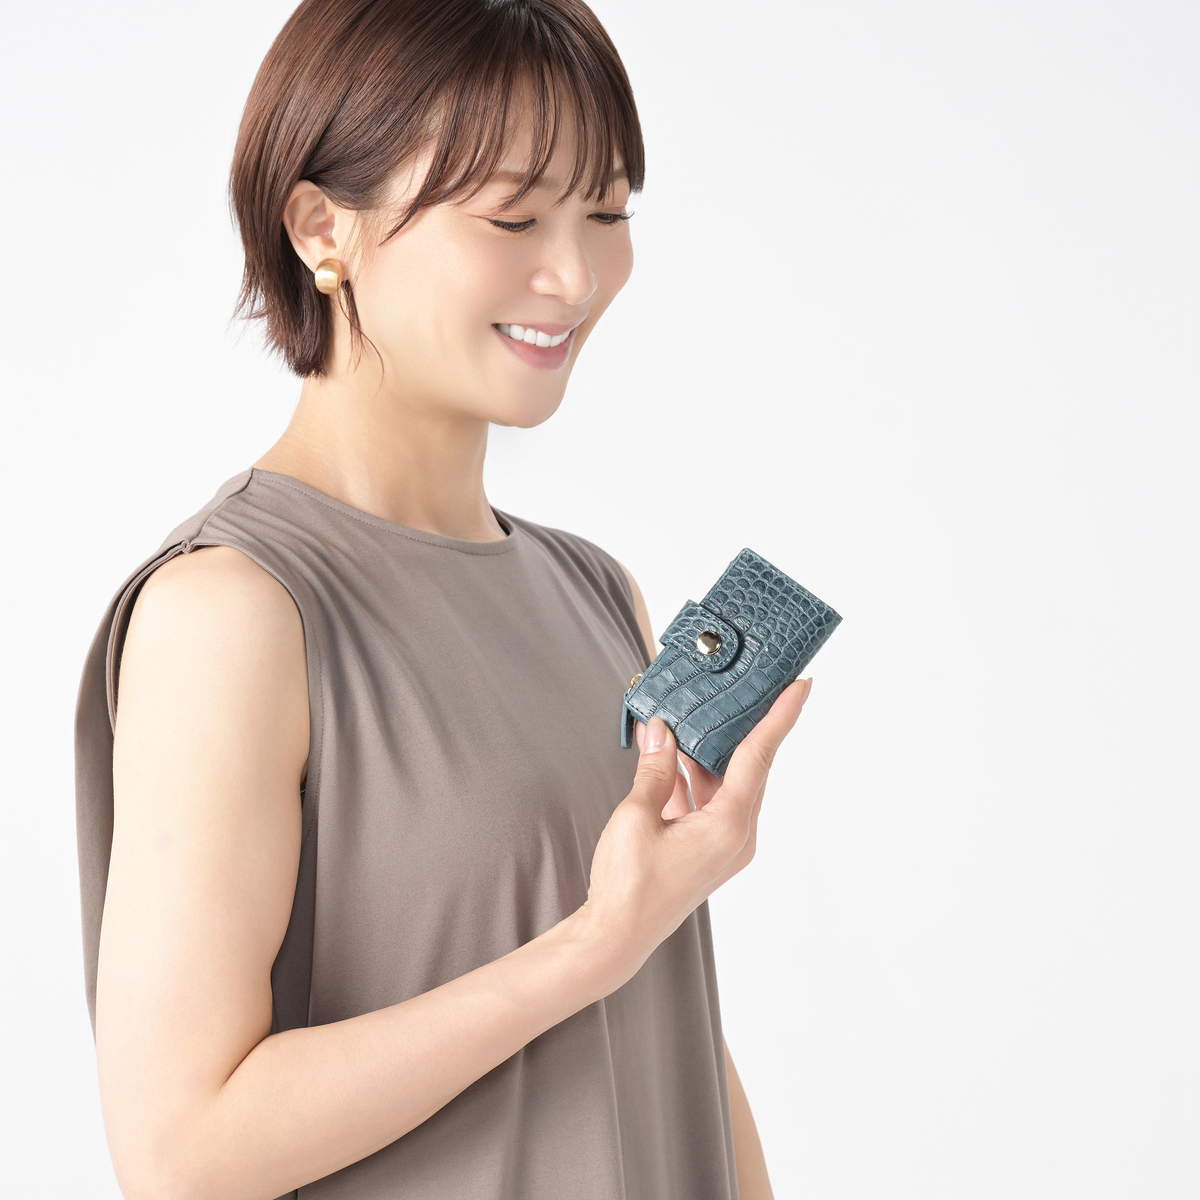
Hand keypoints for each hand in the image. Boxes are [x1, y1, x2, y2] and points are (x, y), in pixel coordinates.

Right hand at [576, 678, 813, 982]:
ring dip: (709, 753)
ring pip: (727, 784)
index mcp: (730, 826)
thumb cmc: (628, 885)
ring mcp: (725, 845)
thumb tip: (660, 730)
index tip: (801, 685)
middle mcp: (738, 836)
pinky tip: (673, 757)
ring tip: (694, 716)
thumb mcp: (637, 816)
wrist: (617, 936)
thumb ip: (655, 769)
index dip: (781, 717)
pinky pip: (711, 802)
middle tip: (750, 686)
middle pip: (749, 767)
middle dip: (744, 726)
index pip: (760, 757)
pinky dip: (695, 778)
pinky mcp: (709, 850)